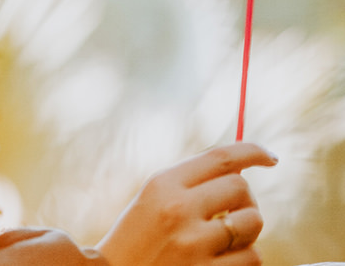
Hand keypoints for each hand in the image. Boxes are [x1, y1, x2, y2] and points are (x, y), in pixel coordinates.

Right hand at [96, 143, 277, 265]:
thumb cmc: (137, 237)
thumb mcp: (153, 198)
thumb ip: (191, 181)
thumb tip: (242, 168)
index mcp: (163, 184)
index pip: (221, 158)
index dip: (252, 151)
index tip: (269, 158)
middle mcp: (178, 210)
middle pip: (241, 188)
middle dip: (244, 198)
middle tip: (231, 211)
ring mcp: (194, 244)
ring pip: (253, 222)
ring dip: (247, 229)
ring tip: (225, 237)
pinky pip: (252, 257)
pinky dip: (244, 257)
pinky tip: (222, 258)